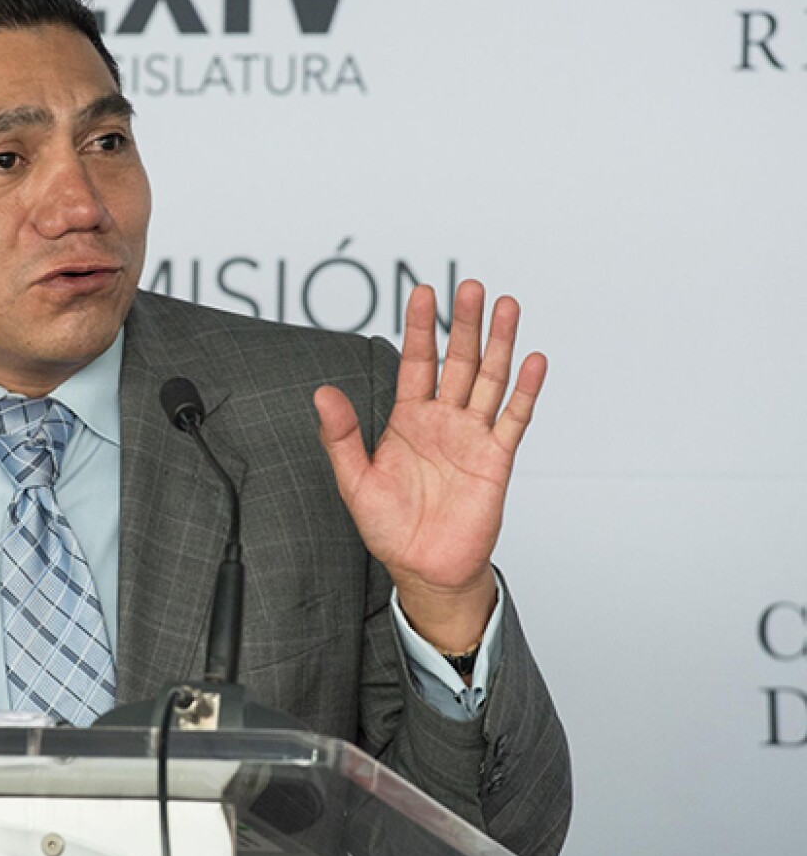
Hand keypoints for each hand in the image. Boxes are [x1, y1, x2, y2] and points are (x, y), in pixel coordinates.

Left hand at [313, 280, 545, 650]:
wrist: (424, 569)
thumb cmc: (389, 528)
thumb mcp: (353, 481)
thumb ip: (340, 436)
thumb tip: (322, 394)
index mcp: (407, 419)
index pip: (416, 362)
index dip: (420, 328)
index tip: (422, 292)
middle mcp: (442, 420)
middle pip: (458, 361)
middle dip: (463, 324)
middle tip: (468, 286)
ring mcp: (472, 436)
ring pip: (490, 380)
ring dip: (499, 343)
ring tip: (506, 306)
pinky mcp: (496, 459)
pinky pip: (513, 419)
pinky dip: (525, 390)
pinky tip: (533, 361)